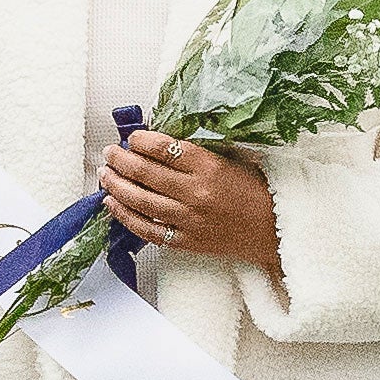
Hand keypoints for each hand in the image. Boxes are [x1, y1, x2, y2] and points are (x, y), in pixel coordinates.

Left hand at [101, 132, 279, 281]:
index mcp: (209, 166)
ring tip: (105, 175)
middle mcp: (195, 193)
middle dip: (120, 159)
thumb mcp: (230, 160)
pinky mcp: (185, 241)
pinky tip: (112, 205)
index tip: (131, 137)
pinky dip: (125, 216)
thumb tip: (157, 142)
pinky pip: (146, 229)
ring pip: (139, 201)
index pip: (162, 147)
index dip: (139, 140)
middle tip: (109, 153)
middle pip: (144, 173)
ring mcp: (188, 220)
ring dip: (115, 186)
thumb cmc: (255, 191)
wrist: (275, 230)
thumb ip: (196, 152)